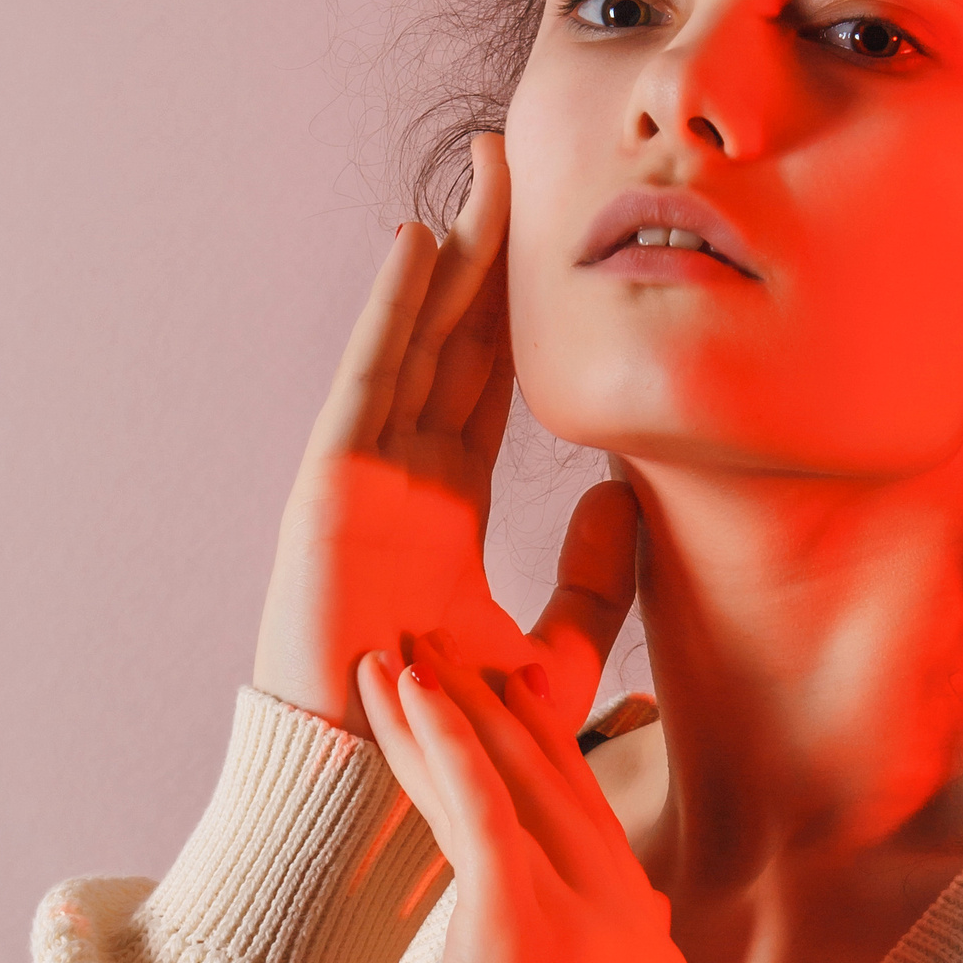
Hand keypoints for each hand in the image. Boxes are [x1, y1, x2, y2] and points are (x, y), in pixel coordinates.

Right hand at [254, 131, 638, 739]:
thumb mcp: (552, 661)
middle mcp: (400, 484)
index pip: (489, 388)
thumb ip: (596, 587)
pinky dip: (393, 312)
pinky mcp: (330, 490)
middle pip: (451, 344)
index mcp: (444, 513)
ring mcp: (361, 480)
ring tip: (480, 173)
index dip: (520, 313)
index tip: (558, 242)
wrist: (376, 799)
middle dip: (484, 254)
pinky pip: (368, 382)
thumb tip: (632, 499)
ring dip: (446, 256)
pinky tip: (419, 243)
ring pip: (414, 344)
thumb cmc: (453, 750)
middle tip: (515, 163)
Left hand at [356, 628, 690, 962]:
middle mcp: (637, 925)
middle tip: (455, 641)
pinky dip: (439, 740)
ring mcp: (591, 922)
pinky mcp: (526, 927)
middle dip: (504, 710)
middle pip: (566, 788)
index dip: (546, 757)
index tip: (505, 701)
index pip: (594, 831)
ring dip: (456, 705)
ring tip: (405, 643)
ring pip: (519, 783)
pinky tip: (401, 687)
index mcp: (651, 956)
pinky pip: (480, 807)